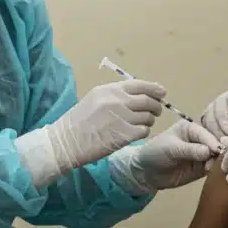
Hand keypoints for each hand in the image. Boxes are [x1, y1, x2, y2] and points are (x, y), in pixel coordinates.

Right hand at [45, 80, 165, 173]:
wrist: (65, 142)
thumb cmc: (78, 121)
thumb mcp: (94, 99)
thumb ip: (115, 95)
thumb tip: (139, 95)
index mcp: (109, 90)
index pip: (139, 85)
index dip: (154, 88)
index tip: (162, 93)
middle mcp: (117, 101)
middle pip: (148, 101)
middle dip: (156, 106)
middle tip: (156, 111)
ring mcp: (122, 118)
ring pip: (148, 117)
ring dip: (149, 121)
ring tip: (142, 124)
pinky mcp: (124, 135)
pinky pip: (144, 131)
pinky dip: (143, 132)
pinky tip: (136, 134)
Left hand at [110, 121, 222, 194]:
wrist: (147, 172)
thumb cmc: (155, 153)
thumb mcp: (170, 149)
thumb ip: (189, 150)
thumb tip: (209, 151)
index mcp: (191, 128)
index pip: (206, 134)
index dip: (213, 142)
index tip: (218, 151)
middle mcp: (200, 139)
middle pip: (216, 144)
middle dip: (220, 152)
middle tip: (222, 161)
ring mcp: (203, 154)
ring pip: (217, 157)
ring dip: (219, 163)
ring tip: (216, 169)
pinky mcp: (202, 168)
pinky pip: (213, 168)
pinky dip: (216, 170)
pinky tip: (217, 174)